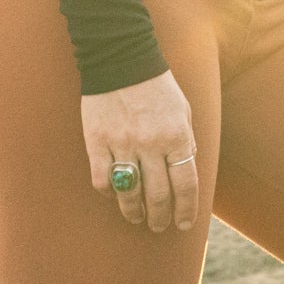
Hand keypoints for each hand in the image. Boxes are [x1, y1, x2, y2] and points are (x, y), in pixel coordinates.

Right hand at [80, 70, 199, 232]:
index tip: (183, 224)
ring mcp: (123, 144)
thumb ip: (186, 140)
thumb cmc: (157, 85)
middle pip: (158, 196)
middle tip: (159, 226)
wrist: (121, 58)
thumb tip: (186, 167)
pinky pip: (103, 179)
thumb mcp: (183, 109)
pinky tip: (114, 195)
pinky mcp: (97, 141)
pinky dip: (109, 192)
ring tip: (137, 219)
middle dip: (160, 217)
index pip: (186, 185)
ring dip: (134, 212)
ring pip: (130, 193)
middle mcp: (152, 144)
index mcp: (177, 136)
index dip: (186, 210)